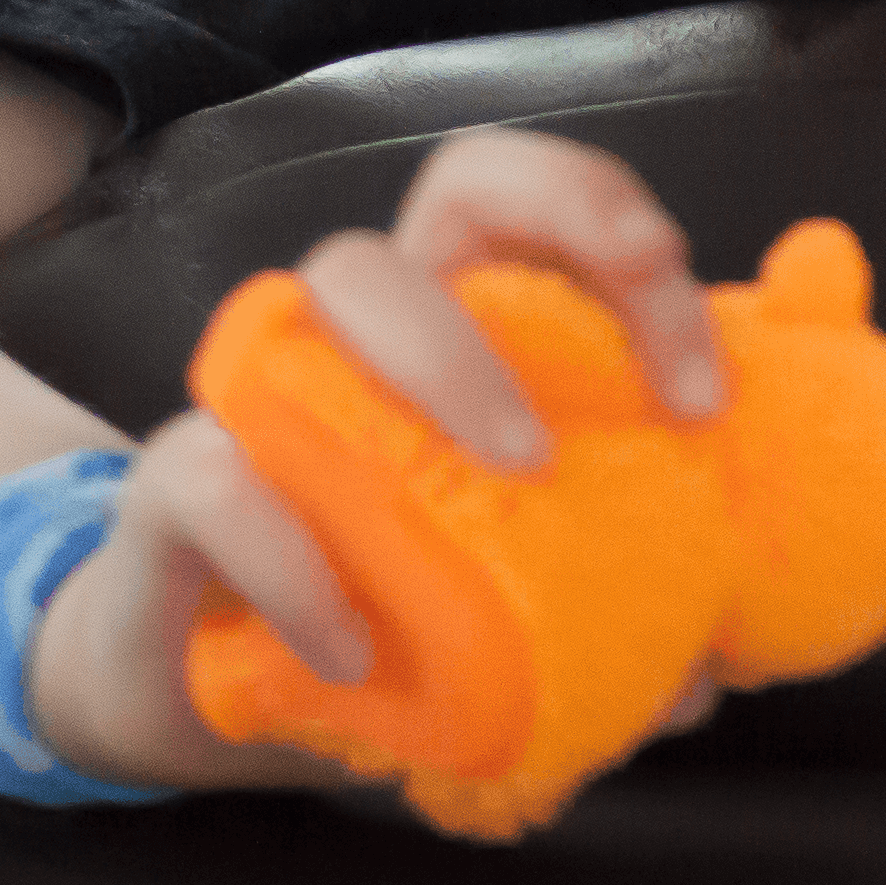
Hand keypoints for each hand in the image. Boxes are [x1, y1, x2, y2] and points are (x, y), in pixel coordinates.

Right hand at [27, 126, 732, 791]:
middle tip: (653, 382)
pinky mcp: (174, 487)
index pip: (548, 202)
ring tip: (527, 469)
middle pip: (458, 182)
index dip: (629, 237)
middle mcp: (373, 327)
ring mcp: (270, 388)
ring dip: (447, 356)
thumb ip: (616, 621)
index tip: (705, 391)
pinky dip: (290, 559)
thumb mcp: (519, 612)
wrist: (196, 702)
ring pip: (335, 280)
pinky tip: (351, 653)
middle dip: (568, 227)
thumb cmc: (377, 615)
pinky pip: (214, 474)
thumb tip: (711, 675)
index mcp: (469, 324)